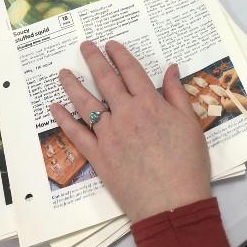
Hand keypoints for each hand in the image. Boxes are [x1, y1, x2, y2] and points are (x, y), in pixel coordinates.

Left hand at [49, 41, 210, 221]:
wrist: (172, 202)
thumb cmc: (187, 164)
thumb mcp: (191, 124)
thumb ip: (177, 94)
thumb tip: (170, 68)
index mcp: (150, 104)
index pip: (131, 71)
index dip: (120, 55)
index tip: (111, 44)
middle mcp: (125, 114)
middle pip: (105, 81)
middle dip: (94, 60)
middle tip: (85, 46)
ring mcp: (108, 134)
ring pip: (85, 103)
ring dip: (73, 85)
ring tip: (64, 73)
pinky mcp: (97, 156)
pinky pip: (76, 134)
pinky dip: (64, 119)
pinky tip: (55, 108)